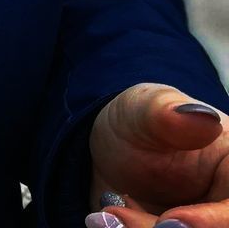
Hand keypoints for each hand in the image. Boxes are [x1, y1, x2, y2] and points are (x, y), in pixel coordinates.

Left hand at [85, 82, 228, 226]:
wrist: (110, 152)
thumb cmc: (136, 122)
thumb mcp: (142, 108)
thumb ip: (166, 113)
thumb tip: (205, 117)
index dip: (213, 222)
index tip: (170, 221)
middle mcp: (227, 205)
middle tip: (117, 217)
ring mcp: (207, 224)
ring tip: (107, 217)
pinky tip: (108, 220)